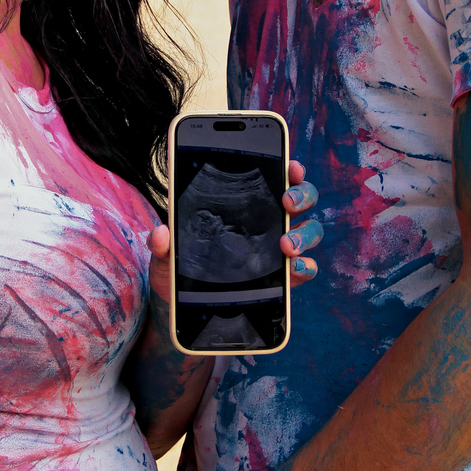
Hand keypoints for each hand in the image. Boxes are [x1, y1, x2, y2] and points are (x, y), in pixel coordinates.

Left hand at [147, 158, 322, 285]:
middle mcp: (271, 221)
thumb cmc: (180, 267)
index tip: (291, 166)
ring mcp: (281, 248)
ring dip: (305, 233)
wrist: (185, 304)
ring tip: (286, 244)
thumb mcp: (167, 255)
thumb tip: (161, 233)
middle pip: (302, 198)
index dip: (290, 168)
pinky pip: (306, 267)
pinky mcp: (285, 277)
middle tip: (286, 201)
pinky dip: (305, 266)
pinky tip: (292, 267)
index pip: (276, 176)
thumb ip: (163, 244)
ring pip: (310, 229)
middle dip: (301, 195)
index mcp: (246, 204)